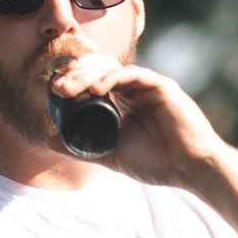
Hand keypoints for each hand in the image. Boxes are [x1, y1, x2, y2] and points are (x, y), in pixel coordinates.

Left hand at [49, 54, 224, 188]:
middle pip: (98, 69)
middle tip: (56, 89)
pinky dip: (112, 79)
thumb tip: (47, 140)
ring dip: (87, 74)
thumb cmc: (155, 163)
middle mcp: (133, 89)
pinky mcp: (160, 86)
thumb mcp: (109, 154)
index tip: (52, 91)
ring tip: (68, 89)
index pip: (92, 79)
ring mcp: (146, 86)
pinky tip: (97, 90)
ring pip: (112, 67)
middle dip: (74, 74)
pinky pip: (132, 75)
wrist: (190, 169)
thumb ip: (81, 147)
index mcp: (122, 101)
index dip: (71, 79)